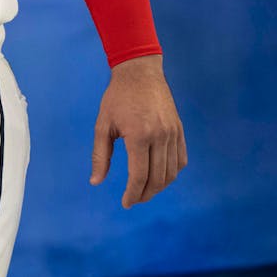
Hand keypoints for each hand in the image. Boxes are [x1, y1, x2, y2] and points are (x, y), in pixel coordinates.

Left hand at [91, 54, 185, 207]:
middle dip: (145, 194)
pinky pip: (180, 160)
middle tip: (134, 200)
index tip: (126, 203)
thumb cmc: (117, 98)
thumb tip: (96, 182)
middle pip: (158, 178)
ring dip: (159, 187)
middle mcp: (160, 136)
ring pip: (171, 172)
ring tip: (144, 191)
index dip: (133, 193)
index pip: (139, 175)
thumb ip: (100, 155)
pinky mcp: (180, 130)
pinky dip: (172, 173)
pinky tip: (159, 176)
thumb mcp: (102, 125)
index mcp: (139, 135)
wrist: (139, 73)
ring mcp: (173, 133)